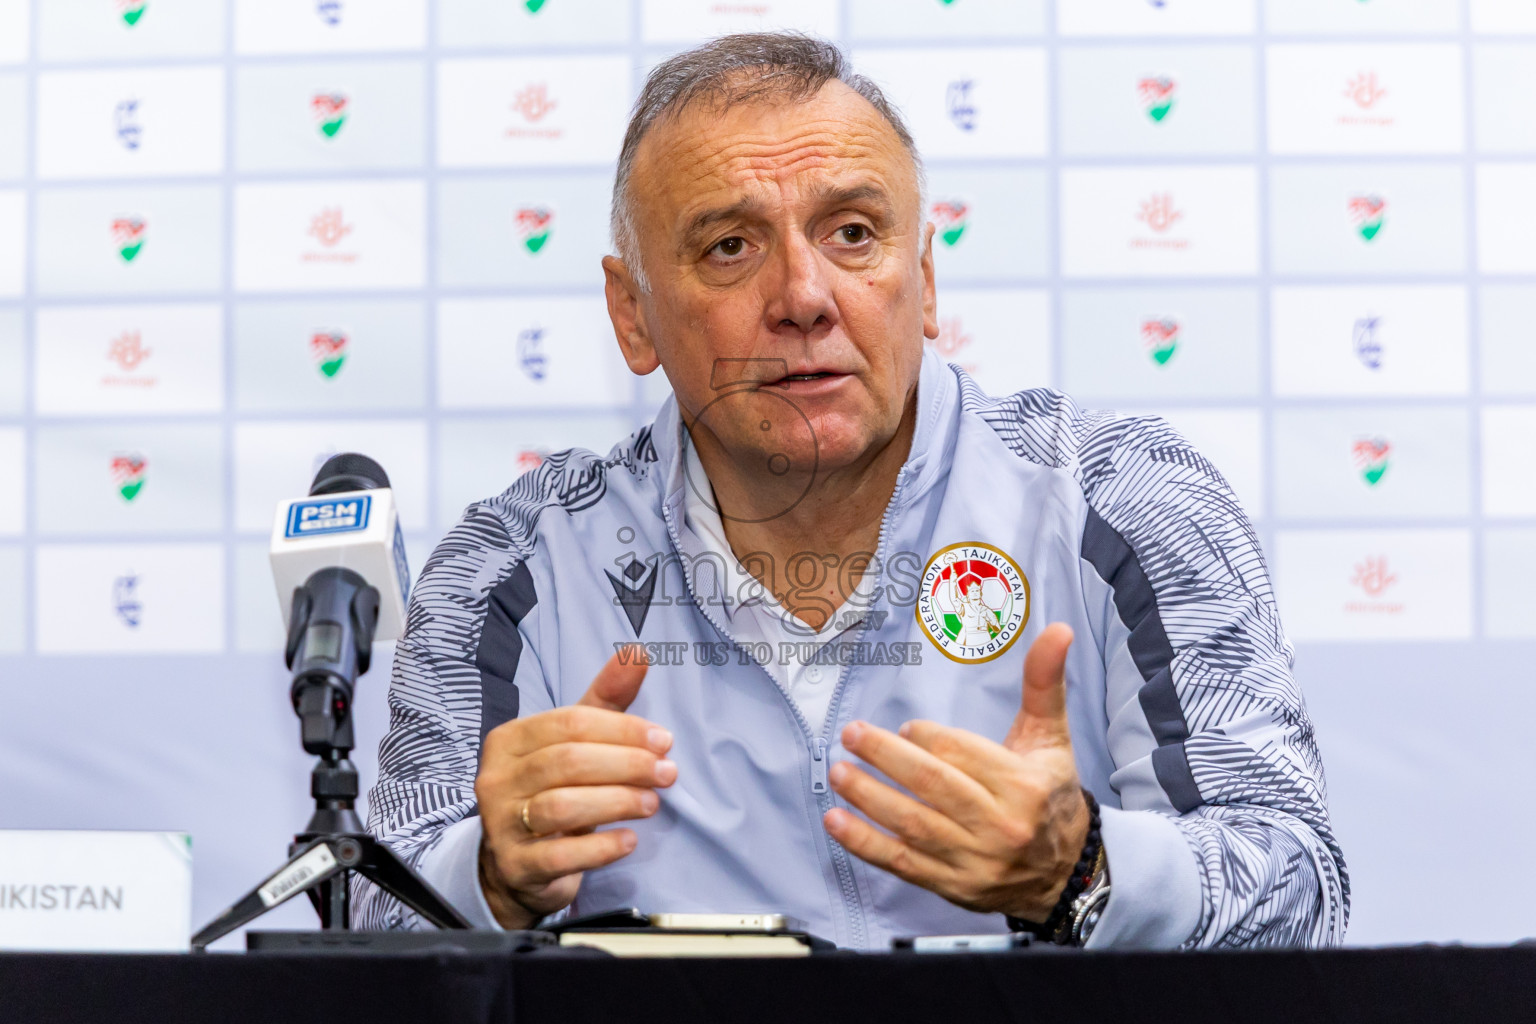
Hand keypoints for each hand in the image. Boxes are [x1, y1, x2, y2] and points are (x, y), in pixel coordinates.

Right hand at [475, 648, 676, 928]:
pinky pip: (560, 855)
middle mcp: (497, 779)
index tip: (663, 740)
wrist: (517, 866)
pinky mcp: (516, 867)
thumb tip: (638, 654)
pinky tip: (629, 840)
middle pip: (567, 761)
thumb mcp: (574, 744)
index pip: (569, 723)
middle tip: (666, 772)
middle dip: (626, 764)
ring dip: (617, 801)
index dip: (622, 729)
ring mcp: (501, 825)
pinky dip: (601, 847)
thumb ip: (605, 701)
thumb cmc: (552, 791)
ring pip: (561, 806)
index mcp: (509, 740)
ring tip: (652, 803)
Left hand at [823, 623, 1088, 921]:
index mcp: (1025, 786)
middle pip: (933, 786)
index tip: (906, 726)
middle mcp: (1002, 826)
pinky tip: (836, 821)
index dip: (928, 737)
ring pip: (913, 825)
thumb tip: (1058, 629)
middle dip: (886, 757)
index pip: (963, 754)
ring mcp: (976, 861)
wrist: (1065, 871)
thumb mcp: (1051, 737)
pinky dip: (865, 844)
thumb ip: (1045, 683)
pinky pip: (903, 864)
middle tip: (852, 735)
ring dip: (868, 798)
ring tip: (838, 772)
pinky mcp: (954, 886)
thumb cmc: (1048, 793)